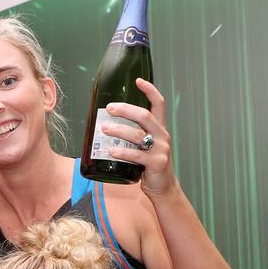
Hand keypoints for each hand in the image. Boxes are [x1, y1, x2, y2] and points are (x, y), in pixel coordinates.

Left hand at [101, 78, 176, 196]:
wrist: (163, 187)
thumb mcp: (144, 146)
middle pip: (145, 116)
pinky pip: (137, 155)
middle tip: (109, 108)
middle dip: (126, 110)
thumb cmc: (148, 164)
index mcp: (159, 128)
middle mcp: (162, 136)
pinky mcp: (156, 163)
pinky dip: (122, 152)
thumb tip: (104, 125)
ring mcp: (161, 149)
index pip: (159, 104)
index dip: (150, 91)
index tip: (137, 80)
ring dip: (119, 130)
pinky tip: (110, 150)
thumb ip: (132, 135)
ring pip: (138, 135)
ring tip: (104, 128)